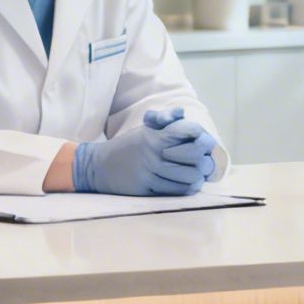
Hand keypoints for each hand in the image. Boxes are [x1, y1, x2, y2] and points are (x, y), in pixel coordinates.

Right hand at [76, 112, 210, 195]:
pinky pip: (176, 191)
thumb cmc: (127, 146)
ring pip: (189, 176)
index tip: (205, 142)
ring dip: (198, 175)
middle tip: (204, 159)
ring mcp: (150, 173)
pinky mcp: (147, 189)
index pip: (190, 132)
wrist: (98, 167)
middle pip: (195, 156)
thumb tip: (180, 113)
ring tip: (198, 173)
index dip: (203, 136)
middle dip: (204, 157)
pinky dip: (188, 187)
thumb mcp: (144, 129)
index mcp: (155, 136)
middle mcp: (154, 153)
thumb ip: (164, 119)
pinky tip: (189, 183)